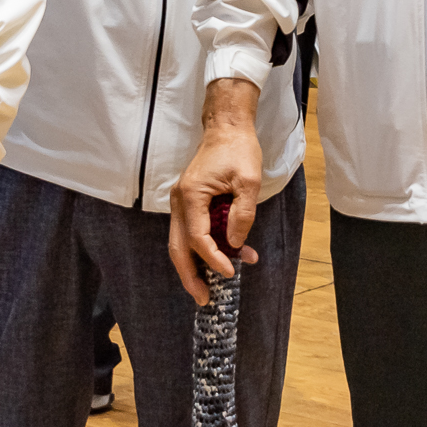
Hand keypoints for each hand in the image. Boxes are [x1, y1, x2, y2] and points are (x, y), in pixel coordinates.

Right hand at [170, 77, 266, 305]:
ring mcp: (180, 202)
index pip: (197, 236)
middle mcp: (179, 201)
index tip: (230, 270)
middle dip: (189, 275)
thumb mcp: (249, 181)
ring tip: (207, 290)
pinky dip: (201, 249)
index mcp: (191, 195)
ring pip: (179, 242)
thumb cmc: (239, 149)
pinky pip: (190, 232)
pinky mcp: (188, 202)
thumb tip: (235, 244)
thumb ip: (242, 214)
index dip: (213, 257)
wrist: (228, 127)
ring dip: (193, 266)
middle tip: (204, 299)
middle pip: (177, 246)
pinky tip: (219, 259)